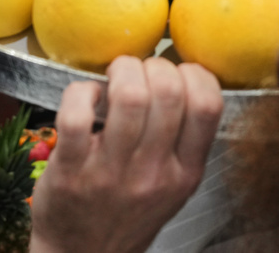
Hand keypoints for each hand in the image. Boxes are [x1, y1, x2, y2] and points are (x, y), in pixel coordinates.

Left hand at [29, 56, 222, 252]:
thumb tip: (185, 80)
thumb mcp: (173, 188)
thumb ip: (184, 143)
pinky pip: (77, 114)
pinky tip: (87, 95)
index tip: (178, 72)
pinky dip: (82, 91)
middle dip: (154, 64)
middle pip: (169, 92)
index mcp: (185, 173)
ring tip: (115, 76)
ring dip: (121, 70)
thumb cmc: (128, 214)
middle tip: (140, 70)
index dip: (195, 74)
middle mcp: (153, 173)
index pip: (208, 107)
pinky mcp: (70, 170)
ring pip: (128, 97)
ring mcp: (111, 172)